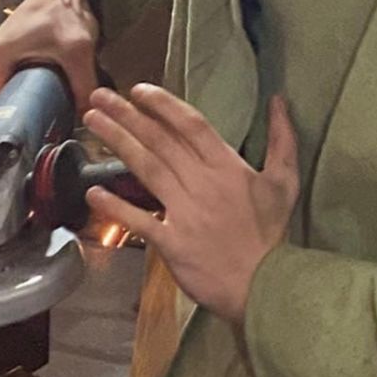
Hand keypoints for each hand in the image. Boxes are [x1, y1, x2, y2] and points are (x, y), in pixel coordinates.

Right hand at [0, 0, 99, 111]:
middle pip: (9, 101)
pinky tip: (52, 87)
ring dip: (35, 97)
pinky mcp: (5, 54)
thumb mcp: (77, 52)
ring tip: (57, 102)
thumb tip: (86, 117)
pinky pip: (17, 79)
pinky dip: (34, 85)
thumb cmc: (63, 14)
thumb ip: (83, 87)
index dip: (26, 120)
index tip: (47, 128)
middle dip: (33, 109)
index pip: (3, 109)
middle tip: (57, 115)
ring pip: (15, 90)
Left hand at [83, 84, 298, 322]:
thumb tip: (278, 100)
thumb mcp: (284, 182)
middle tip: (99, 96)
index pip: (190, 125)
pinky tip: (92, 191)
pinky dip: (115, 207)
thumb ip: (282, 138)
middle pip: (159, 141)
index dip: (163, 104)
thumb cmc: (272, 233)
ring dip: (117, 142)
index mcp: (227, 167)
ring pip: (146, 168)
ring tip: (92, 121)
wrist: (267, 286)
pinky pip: (139, 220)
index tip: (138, 89)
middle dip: (127, 115)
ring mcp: (185, 213)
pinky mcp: (172, 243)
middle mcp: (202, 183)